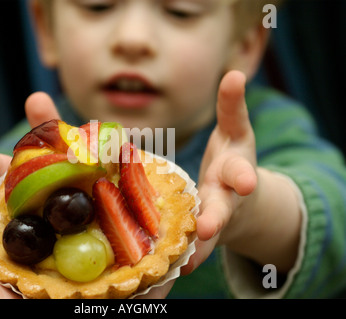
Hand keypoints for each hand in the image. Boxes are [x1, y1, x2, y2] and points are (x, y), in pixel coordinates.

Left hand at [181, 70, 256, 273]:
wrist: (237, 197)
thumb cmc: (232, 160)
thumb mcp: (236, 132)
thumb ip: (233, 107)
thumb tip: (234, 73)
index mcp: (236, 171)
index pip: (241, 171)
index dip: (243, 175)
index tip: (245, 181)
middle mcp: (226, 198)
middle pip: (222, 210)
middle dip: (216, 218)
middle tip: (207, 228)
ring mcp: (213, 219)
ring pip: (205, 237)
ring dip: (195, 249)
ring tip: (184, 263)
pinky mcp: (199, 234)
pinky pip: (192, 249)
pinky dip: (184, 260)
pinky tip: (170, 273)